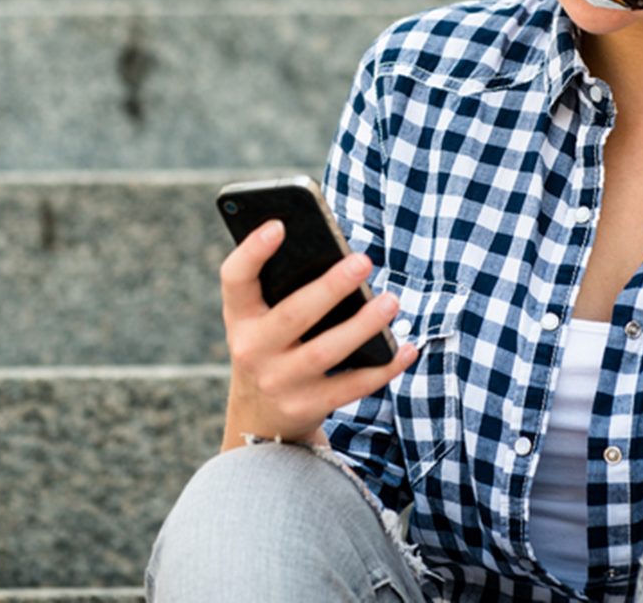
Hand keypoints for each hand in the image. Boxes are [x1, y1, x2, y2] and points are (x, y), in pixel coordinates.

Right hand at [220, 220, 417, 443]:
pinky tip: (407, 348)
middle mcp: (252, 350)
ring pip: (324, 352)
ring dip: (362, 326)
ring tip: (391, 301)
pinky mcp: (307, 406)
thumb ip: (286, 285)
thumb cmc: (272, 344)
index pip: (235, 279)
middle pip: (293, 315)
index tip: (278, 225)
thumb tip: (341, 254)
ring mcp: (279, 382)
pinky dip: (383, 368)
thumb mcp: (262, 317)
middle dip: (330, 288)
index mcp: (241, 316)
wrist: (260, 417)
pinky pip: (351, 387)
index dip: (252, 252)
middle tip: (363, 261)